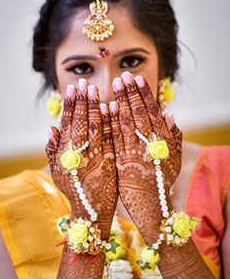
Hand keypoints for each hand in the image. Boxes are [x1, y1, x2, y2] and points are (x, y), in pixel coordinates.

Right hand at [46, 80, 117, 238]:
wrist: (91, 212)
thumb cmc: (73, 190)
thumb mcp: (57, 172)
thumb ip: (52, 150)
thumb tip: (51, 127)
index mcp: (65, 154)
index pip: (68, 123)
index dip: (70, 105)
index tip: (72, 88)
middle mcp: (78, 153)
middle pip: (80, 122)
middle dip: (82, 101)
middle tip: (84, 82)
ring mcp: (94, 157)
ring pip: (94, 127)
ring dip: (95, 107)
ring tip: (95, 89)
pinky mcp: (109, 162)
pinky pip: (109, 139)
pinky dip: (110, 123)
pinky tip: (111, 108)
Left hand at [109, 72, 181, 243]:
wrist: (150, 203)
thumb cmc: (162, 179)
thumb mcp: (174, 157)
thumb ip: (174, 136)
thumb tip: (169, 113)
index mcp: (161, 140)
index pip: (152, 111)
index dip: (144, 94)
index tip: (137, 79)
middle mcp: (147, 142)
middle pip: (137, 112)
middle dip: (129, 93)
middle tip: (122, 76)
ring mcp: (132, 150)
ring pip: (124, 121)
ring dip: (118, 101)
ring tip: (113, 85)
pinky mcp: (119, 159)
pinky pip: (113, 136)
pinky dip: (110, 121)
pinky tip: (105, 107)